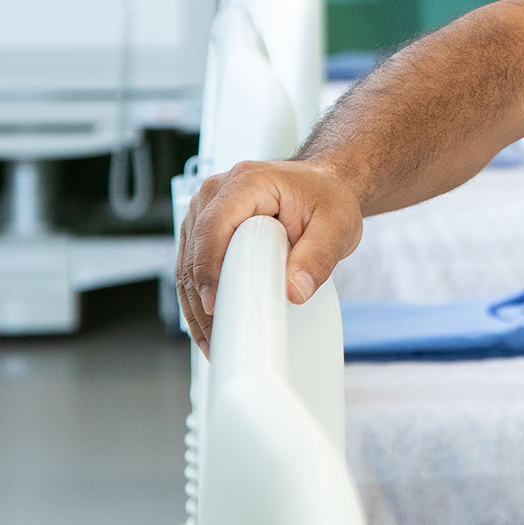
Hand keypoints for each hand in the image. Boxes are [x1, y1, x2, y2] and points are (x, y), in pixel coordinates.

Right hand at [176, 159, 362, 353]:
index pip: (214, 228)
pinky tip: (208, 324)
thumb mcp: (337, 226)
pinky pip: (192, 265)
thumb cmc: (328, 198)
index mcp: (246, 182)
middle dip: (200, 298)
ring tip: (212, 341)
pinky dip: (198, 296)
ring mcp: (205, 210)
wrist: (325, 186)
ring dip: (195, 303)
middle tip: (216, 337)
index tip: (214, 304)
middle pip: (194, 250)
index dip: (209, 268)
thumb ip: (319, 257)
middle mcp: (217, 193)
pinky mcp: (204, 229)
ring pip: (186, 263)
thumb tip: (296, 291)